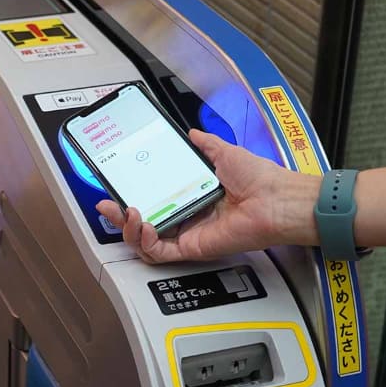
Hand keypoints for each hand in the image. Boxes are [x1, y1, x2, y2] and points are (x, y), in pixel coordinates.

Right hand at [96, 129, 320, 262]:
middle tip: (107, 206)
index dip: (132, 196)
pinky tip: (143, 225)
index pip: (154, 200)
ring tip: (126, 213)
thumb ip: (204, 145)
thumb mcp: (224, 153)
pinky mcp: (193, 248)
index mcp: (192, 197)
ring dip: (129, 230)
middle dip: (119, 218)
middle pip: (143, 225)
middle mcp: (188, 218)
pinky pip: (161, 252)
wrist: (278, 199)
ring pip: (146, 242)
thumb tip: (191, 133)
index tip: (116, 188)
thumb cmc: (261, 179)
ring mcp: (189, 234)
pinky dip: (146, 241)